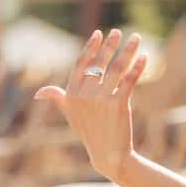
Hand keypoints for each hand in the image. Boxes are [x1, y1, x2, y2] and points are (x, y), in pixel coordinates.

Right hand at [34, 29, 146, 181]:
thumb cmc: (90, 133)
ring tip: (136, 38)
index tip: (99, 33)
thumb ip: (58, 99)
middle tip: (119, 31)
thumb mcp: (70, 115)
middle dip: (110, 45)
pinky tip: (145, 57)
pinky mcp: (118, 104)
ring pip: (116, 68)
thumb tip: (39, 92)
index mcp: (71, 95)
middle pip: (99, 63)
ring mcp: (101, 99)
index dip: (90, 48)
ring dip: (128, 51)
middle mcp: (84, 95)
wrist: (108, 155)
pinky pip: (129, 81)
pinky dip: (138, 68)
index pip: (80, 64)